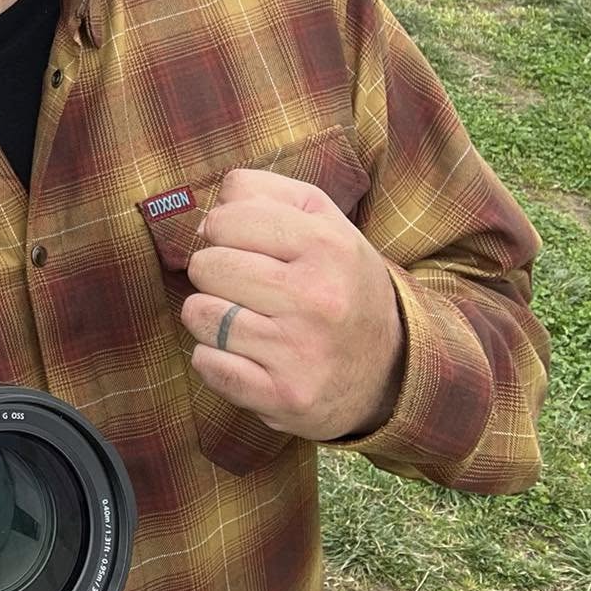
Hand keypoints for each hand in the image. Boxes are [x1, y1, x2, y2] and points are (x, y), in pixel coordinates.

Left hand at [181, 168, 404, 440]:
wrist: (390, 368)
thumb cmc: (337, 281)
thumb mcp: (321, 220)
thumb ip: (262, 194)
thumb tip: (203, 219)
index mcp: (328, 245)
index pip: (228, 219)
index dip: (224, 229)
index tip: (245, 245)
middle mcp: (318, 298)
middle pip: (207, 265)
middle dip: (214, 272)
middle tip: (247, 286)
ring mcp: (300, 351)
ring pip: (199, 314)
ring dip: (210, 316)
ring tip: (244, 319)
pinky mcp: (284, 396)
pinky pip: (207, 363)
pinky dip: (213, 358)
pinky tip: (244, 355)